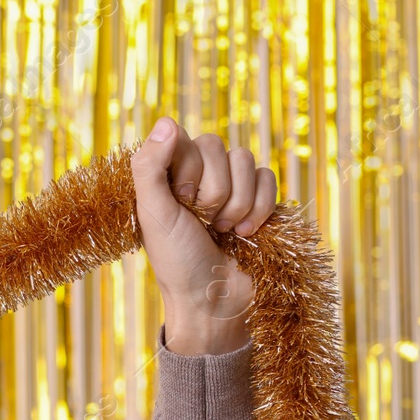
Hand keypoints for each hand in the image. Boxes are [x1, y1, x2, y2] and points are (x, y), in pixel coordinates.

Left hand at [132, 116, 278, 355]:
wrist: (214, 298)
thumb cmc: (177, 260)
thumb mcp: (154, 214)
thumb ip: (150, 167)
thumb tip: (166, 121)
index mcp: (167, 175)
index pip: (185, 138)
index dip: (188, 170)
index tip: (181, 202)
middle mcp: (198, 175)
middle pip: (218, 147)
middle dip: (213, 191)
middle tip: (202, 222)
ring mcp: (230, 184)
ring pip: (246, 160)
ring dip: (236, 202)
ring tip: (223, 230)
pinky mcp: (259, 197)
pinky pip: (268, 177)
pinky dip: (259, 207)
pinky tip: (246, 232)